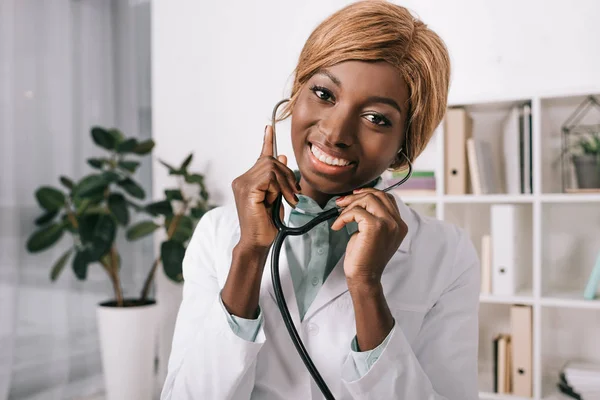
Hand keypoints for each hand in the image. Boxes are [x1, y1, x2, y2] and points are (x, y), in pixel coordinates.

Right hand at [231, 125, 300, 251]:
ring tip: (286, 201)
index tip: (269, 128)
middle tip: (293, 196)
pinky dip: (279, 188)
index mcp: (247, 180)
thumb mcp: (276, 197)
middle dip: (287, 177)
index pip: (260, 157)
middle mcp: (241, 179)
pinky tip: (277, 201)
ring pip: (272, 168)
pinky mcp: (247, 189)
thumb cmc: (267, 223)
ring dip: (285, 184)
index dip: (267, 141)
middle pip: (271, 161)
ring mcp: (242, 183)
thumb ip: (277, 179)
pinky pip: (270, 177)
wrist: (258, 241)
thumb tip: (282, 157)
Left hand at [331, 188, 407, 286]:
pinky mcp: (375, 227)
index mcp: (399, 225)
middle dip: (357, 196)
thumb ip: (373, 217)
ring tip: (341, 216)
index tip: (353, 196)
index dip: (369, 193)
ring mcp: (388, 224)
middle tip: (341, 203)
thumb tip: (358, 199)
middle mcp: (397, 223)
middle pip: (378, 195)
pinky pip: (356, 211)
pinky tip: (337, 226)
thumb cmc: (365, 258)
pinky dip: (343, 216)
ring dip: (350, 205)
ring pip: (368, 199)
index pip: (387, 198)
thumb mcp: (373, 233)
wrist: (363, 277)